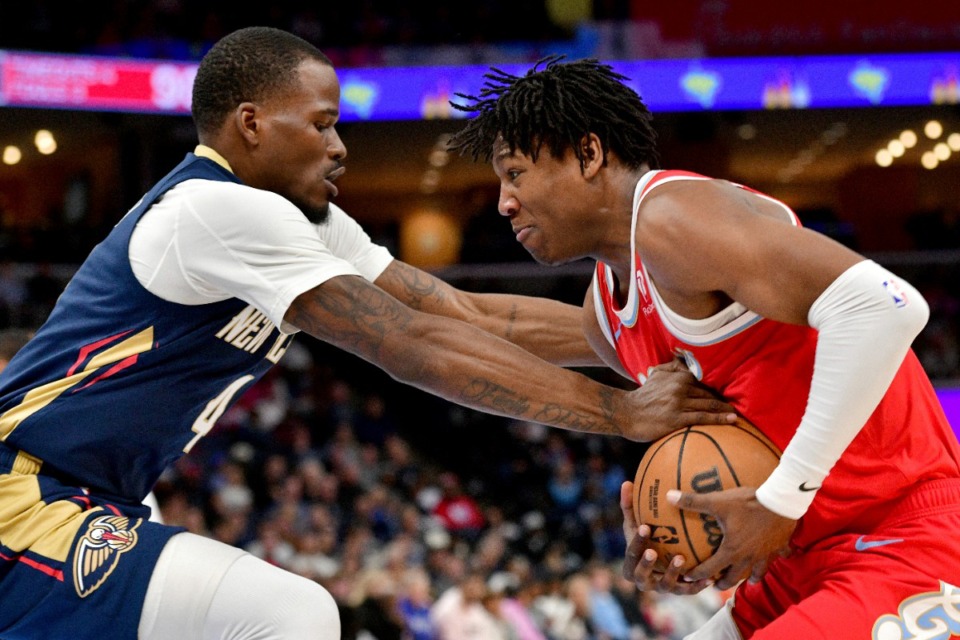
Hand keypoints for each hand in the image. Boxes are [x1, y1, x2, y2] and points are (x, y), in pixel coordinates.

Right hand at [619, 481, 713, 594]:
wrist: (660, 559)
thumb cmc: (646, 538)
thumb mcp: (636, 523)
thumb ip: (630, 506)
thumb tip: (626, 483)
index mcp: (630, 563)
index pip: (630, 554)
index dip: (636, 542)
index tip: (646, 527)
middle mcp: (644, 579)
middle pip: (641, 575)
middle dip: (646, 564)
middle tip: (654, 551)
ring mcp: (661, 587)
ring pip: (665, 585)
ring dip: (672, 572)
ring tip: (681, 559)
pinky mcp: (679, 590)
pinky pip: (687, 590)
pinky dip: (697, 585)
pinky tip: (707, 577)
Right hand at [623, 358, 736, 441]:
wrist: (625, 413)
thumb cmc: (642, 396)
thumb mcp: (656, 375)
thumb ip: (672, 367)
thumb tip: (685, 361)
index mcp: (679, 377)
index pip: (704, 382)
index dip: (718, 389)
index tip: (730, 393)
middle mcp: (681, 387)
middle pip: (710, 394)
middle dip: (725, 399)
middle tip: (741, 405)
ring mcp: (680, 403)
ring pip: (710, 405)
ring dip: (726, 409)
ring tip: (739, 414)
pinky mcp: (678, 418)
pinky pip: (703, 418)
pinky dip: (720, 419)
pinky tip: (733, 420)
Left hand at [667, 487, 796, 589]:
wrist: (782, 502)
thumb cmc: (748, 503)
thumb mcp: (718, 501)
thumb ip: (692, 501)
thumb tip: (669, 496)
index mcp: (731, 551)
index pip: (710, 569)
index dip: (696, 574)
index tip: (687, 578)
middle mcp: (748, 558)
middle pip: (733, 578)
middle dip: (722, 583)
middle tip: (714, 584)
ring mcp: (765, 554)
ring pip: (755, 573)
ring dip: (747, 577)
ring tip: (744, 579)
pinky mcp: (778, 547)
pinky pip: (774, 559)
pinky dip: (770, 562)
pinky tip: (770, 558)